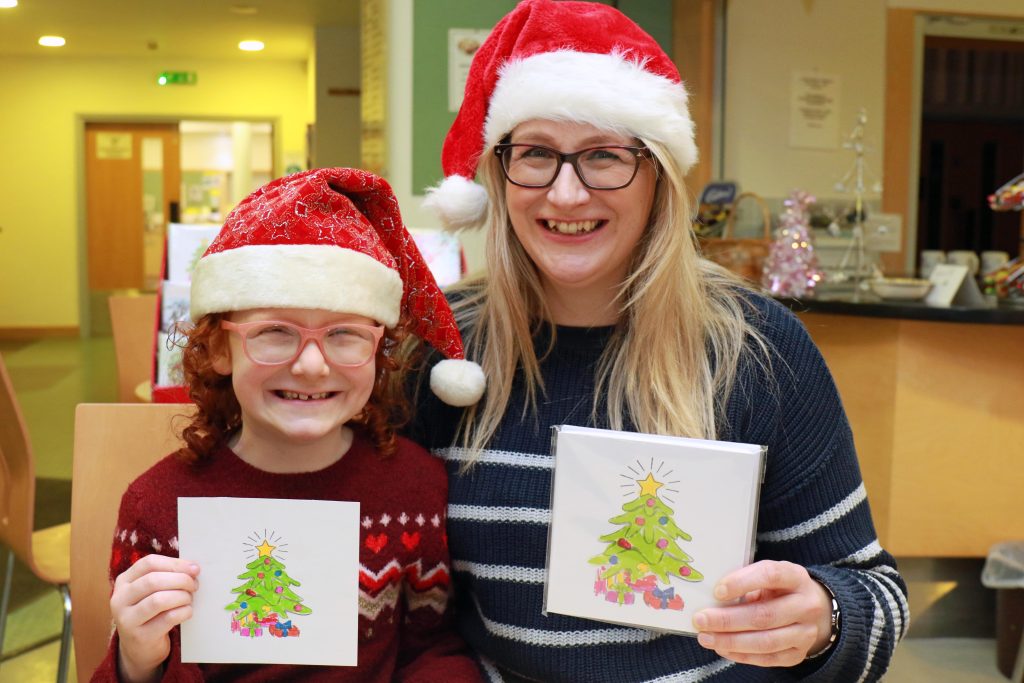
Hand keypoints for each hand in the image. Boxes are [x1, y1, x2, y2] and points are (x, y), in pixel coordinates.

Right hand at [110, 554, 199, 682]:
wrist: (140, 648)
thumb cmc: (152, 613)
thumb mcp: (151, 591)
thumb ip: (167, 576)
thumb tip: (193, 568)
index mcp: (124, 582)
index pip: (149, 563)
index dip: (175, 563)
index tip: (194, 568)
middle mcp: (119, 599)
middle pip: (153, 580)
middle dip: (181, 580)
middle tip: (195, 585)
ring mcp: (126, 620)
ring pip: (159, 600)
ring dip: (182, 597)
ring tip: (189, 599)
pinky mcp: (139, 637)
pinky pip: (167, 618)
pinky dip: (183, 612)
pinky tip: (187, 612)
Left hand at [691, 560, 832, 666]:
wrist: (814, 609)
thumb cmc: (781, 588)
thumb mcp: (769, 575)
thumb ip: (746, 581)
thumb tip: (711, 596)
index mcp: (796, 577)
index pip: (770, 575)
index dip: (742, 583)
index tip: (717, 591)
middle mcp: (806, 606)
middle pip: (765, 615)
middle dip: (728, 619)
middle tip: (700, 619)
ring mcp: (805, 633)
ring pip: (766, 641)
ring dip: (731, 641)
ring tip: (706, 637)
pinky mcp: (798, 654)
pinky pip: (768, 659)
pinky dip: (741, 655)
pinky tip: (722, 648)